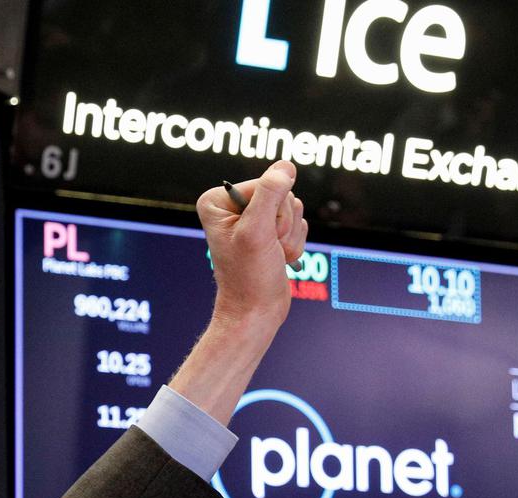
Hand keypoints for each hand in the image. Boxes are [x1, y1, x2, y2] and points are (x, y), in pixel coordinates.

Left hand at [195, 161, 307, 333]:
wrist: (255, 311)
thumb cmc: (249, 277)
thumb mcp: (257, 231)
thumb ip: (270, 195)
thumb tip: (285, 167)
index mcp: (219, 200)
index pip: (266, 183)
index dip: (272, 212)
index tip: (258, 237)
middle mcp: (234, 206)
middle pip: (282, 195)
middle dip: (281, 226)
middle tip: (267, 249)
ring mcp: (254, 218)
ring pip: (294, 209)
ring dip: (289, 237)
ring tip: (272, 255)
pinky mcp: (270, 231)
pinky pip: (298, 224)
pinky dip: (294, 244)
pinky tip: (278, 258)